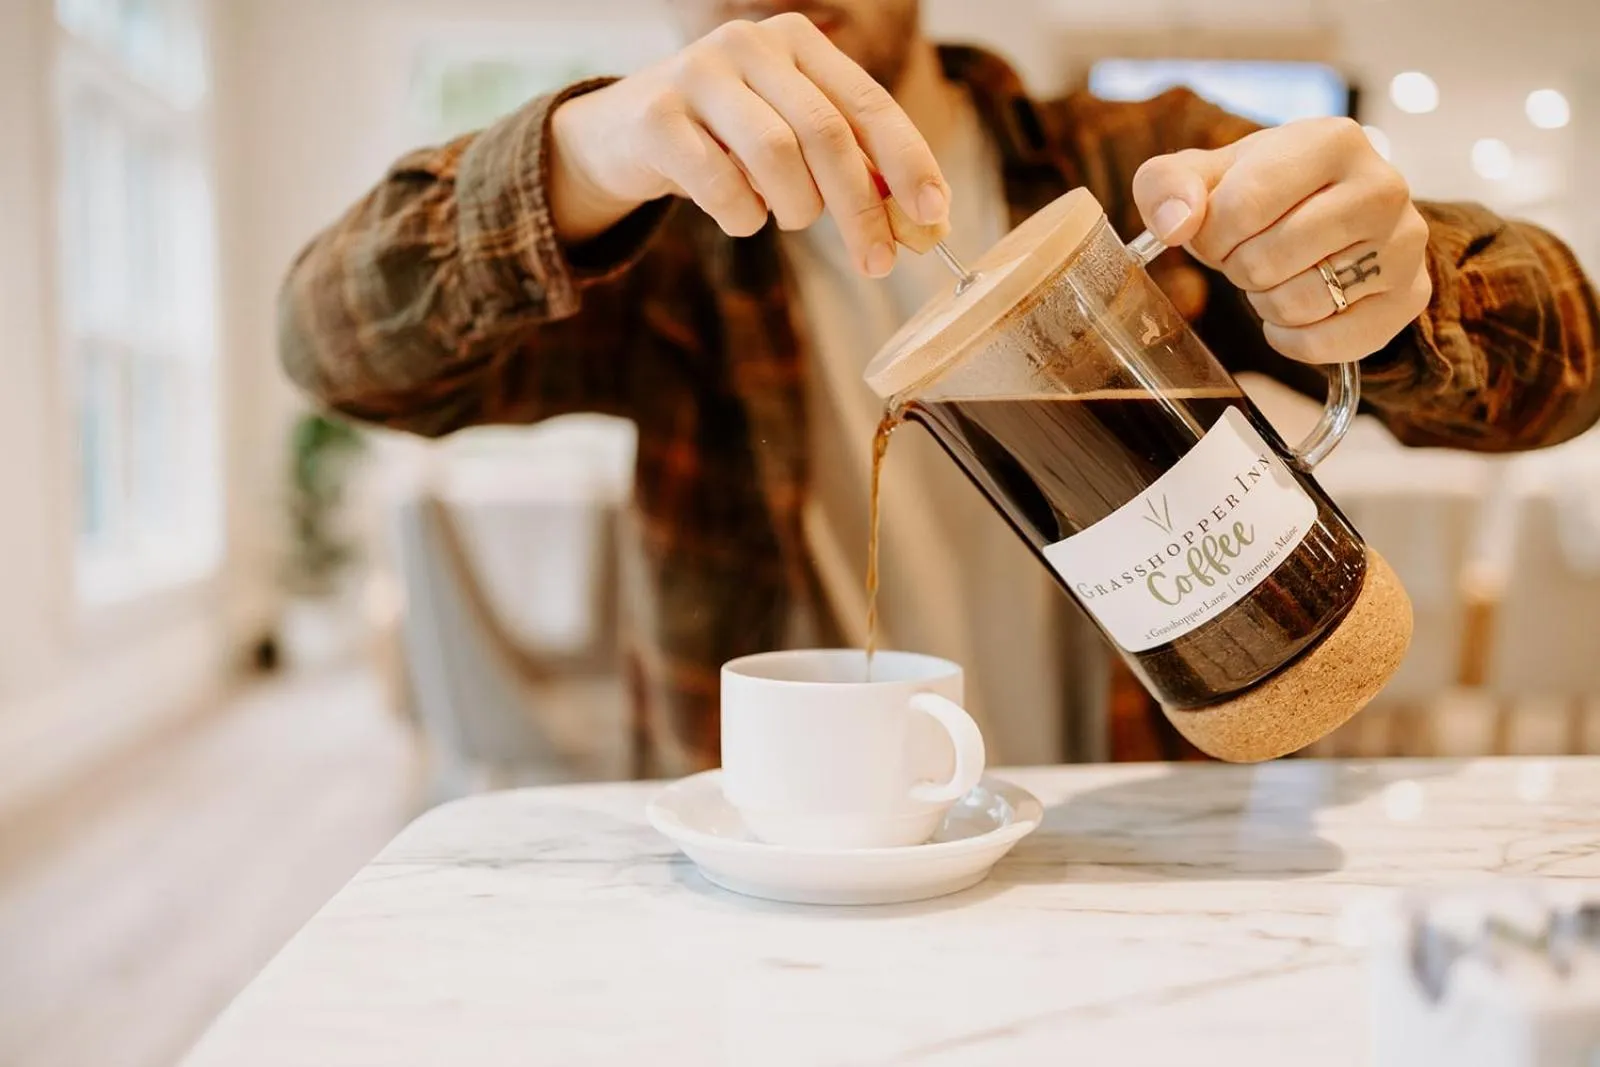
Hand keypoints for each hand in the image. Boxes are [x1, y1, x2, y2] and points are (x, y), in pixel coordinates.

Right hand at [549, 13, 947, 276]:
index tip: (933, 216)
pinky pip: (722, 186)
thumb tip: (923, 223)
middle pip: (827, 136)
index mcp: (796, 43)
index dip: (908, 162)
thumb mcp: (792, 138)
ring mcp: (698, 75)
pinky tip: (739, 214)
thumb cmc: (726, 141)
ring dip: (796, 210)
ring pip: (778, 159)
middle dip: (862, 208)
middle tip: (879, 262)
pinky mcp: (657, 118)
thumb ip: (852, 166)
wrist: (621, 134)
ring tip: (789, 217)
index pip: (868, 104)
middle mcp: (749, 45)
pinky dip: (743, 218)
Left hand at [1133, 117, 1431, 364]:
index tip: (1219, 231)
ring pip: (1297, 305)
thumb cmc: (1262, 191)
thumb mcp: (1204, 175)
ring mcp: (1404, 244)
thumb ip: (1168, 187)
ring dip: (1266, 302)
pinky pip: (1325, 344)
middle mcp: (1383, 186)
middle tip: (1252, 252)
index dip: (1210, 236)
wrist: (1332, 214)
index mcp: (1333, 140)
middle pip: (1265, 262)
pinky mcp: (1409, 297)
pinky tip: (1298, 310)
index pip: (1241, 207)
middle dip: (1238, 268)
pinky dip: (1293, 338)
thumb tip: (1176, 224)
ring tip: (1279, 274)